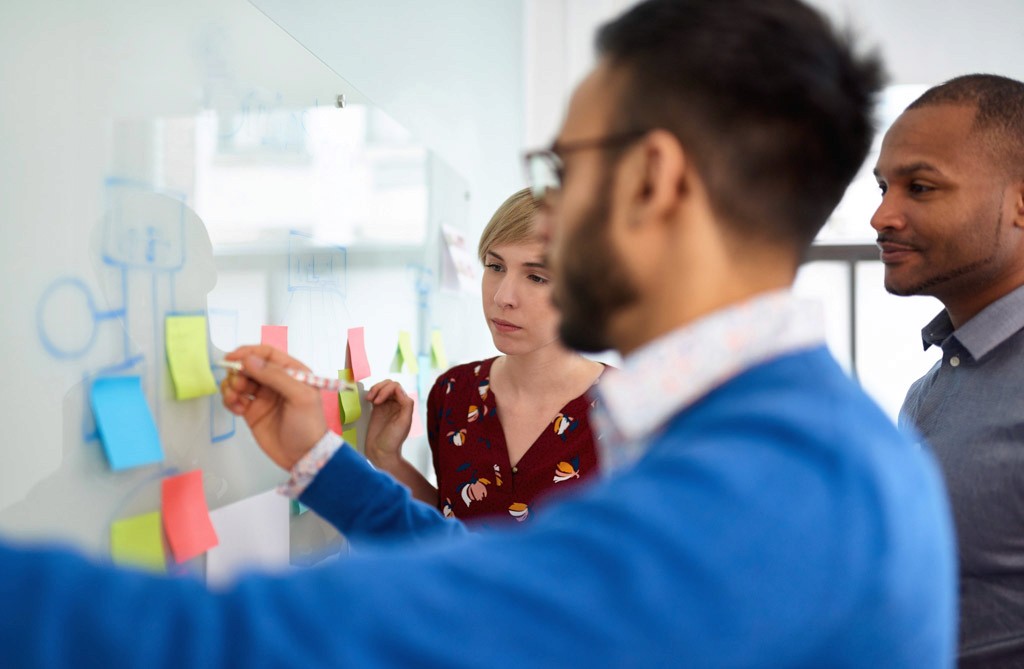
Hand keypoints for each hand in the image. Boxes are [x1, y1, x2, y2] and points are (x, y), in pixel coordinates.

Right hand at [220, 345, 327, 470]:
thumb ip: (276, 376)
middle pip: (249, 366)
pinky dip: (230, 400)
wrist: (303, 456)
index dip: (249, 352)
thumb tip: (249, 360)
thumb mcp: (300, 396)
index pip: (267, 354)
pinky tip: (237, 409)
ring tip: (236, 399)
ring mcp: (262, 396)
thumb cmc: (308, 424)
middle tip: (238, 385)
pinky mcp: (251, 411)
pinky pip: (234, 398)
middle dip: (238, 372)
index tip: (233, 358)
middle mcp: (276, 381)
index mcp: (292, 372)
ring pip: (239, 381)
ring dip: (232, 386)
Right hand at [364, 380, 414, 468]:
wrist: (380, 452)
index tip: (377, 402)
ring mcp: (387, 405)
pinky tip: (368, 400)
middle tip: (373, 401)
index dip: (386, 390)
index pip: (396, 388)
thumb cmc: (393, 440)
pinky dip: (371, 393)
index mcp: (405, 405)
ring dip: (375, 389)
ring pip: (382, 387)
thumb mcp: (404, 422)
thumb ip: (406, 405)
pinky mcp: (377, 408)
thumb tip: (399, 390)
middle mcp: (397, 403)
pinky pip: (376, 394)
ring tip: (369, 399)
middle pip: (389, 384)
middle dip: (380, 389)